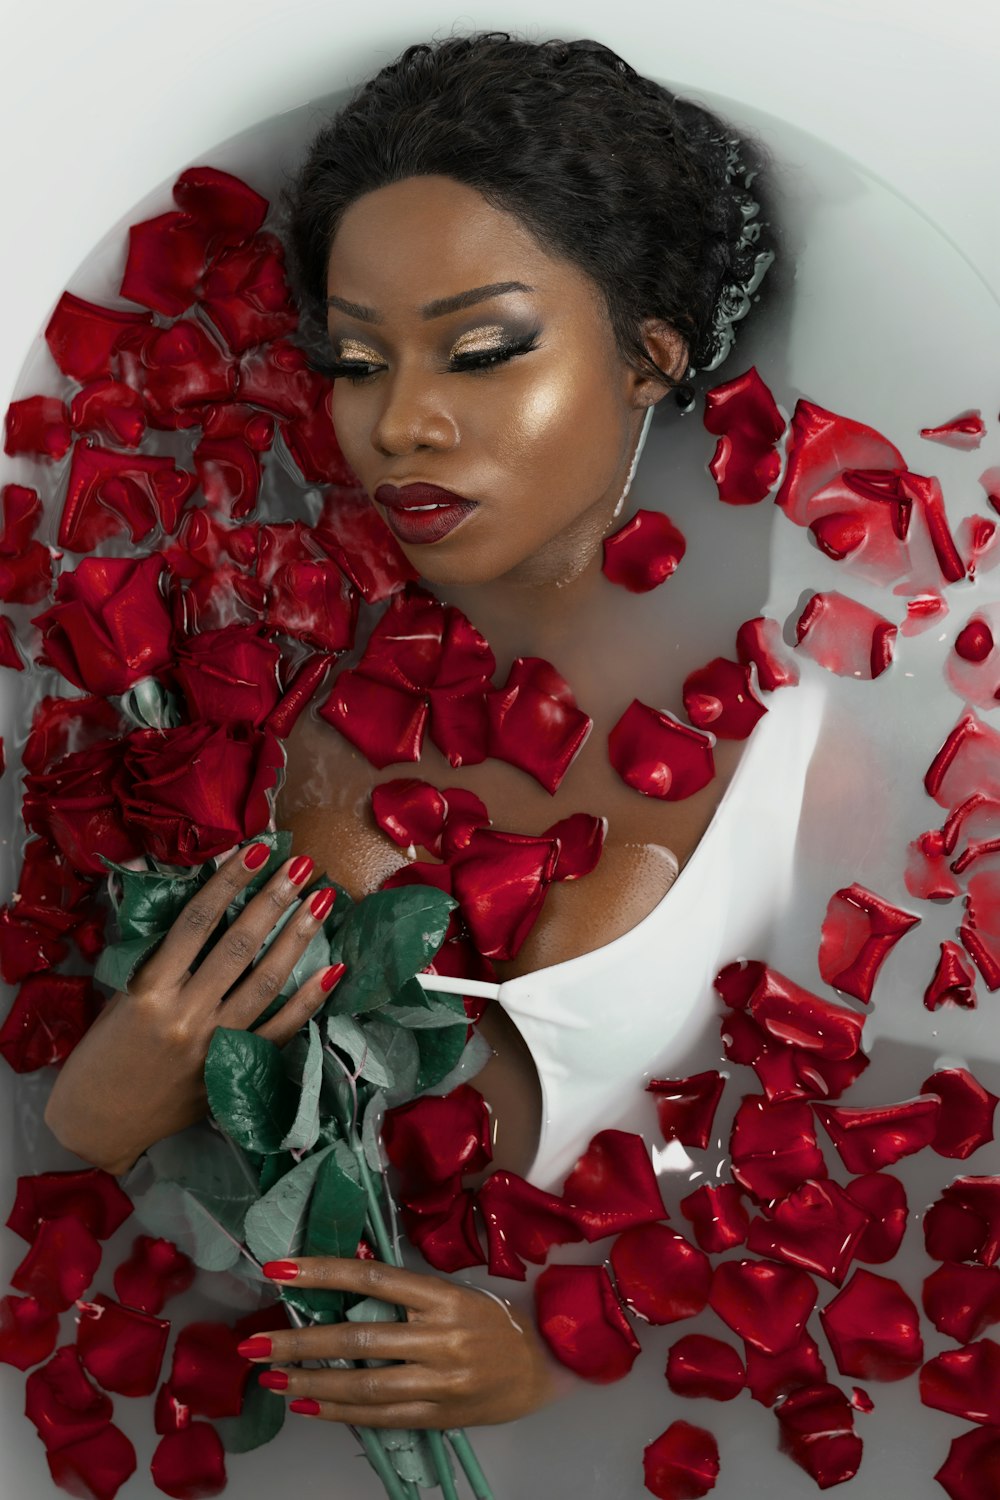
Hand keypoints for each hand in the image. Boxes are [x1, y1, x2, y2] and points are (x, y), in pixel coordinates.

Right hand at [44, 845, 336, 1176]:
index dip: (228, 882)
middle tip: (303, 864)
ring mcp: (214, 1045)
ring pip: (266, 981)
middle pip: (238, 946)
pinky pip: (281, 1030)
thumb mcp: (120, 998)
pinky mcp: (233, 1072)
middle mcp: (185, 1015)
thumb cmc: (100, 1055)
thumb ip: (160, 962)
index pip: (196, 923)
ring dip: (298, 936)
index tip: (255, 849)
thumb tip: (206, 911)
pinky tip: (333, 969)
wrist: (96, 1126)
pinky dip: (309, 1000)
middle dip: (273, 900)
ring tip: (323, 900)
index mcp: (149, 991)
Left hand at [239, 1257, 559, 1428]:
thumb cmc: (492, 1321)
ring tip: (271, 1379)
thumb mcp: (453, 1293)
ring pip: (364, 1384)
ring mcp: (441, 1381)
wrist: (544, 1365)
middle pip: (359, 1336)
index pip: (373, 1276)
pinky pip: (381, 1416)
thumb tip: (341, 1288)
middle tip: (254, 1343)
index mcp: (443, 1295)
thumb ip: (404, 1294)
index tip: (278, 1269)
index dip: (323, 1272)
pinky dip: (340, 1411)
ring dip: (311, 1383)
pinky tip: (308, 1407)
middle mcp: (442, 1336)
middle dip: (300, 1341)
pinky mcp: (440, 1415)